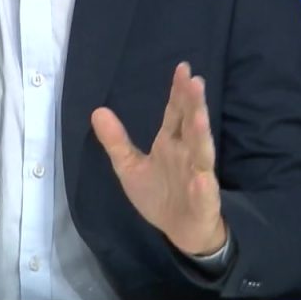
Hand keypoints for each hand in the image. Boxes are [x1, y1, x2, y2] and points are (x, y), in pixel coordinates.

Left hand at [91, 61, 227, 255]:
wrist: (180, 231)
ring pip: (202, 153)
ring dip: (202, 135)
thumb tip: (97, 111)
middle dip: (193, 104)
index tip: (182, 68)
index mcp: (170, 143)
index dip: (178, 92)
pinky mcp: (204, 201)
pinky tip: (202, 179)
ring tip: (200, 117)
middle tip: (194, 81)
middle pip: (191, 125)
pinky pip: (204, 193)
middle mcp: (187, 154)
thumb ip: (116, 141)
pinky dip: (203, 186)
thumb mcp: (129, 167)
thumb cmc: (159, 195)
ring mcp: (198, 176)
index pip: (175, 113)